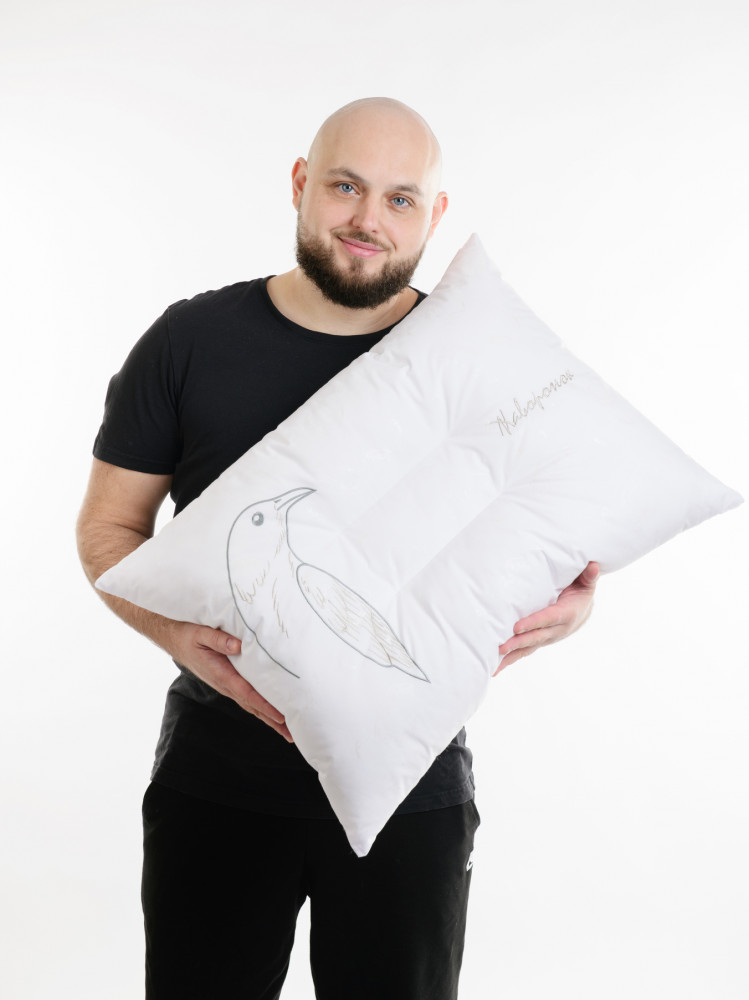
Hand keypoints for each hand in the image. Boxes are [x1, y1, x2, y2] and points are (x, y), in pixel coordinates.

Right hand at [162, 621, 292, 741]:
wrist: (175, 640)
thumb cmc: (189, 636)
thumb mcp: (201, 633)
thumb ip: (219, 639)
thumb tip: (239, 646)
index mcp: (221, 674)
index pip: (248, 694)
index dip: (265, 706)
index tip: (282, 717)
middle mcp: (225, 685)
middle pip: (253, 707)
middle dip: (272, 721)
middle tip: (292, 735)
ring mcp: (227, 686)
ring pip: (251, 705)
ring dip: (269, 718)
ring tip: (288, 731)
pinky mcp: (228, 682)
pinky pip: (247, 698)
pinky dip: (261, 708)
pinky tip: (271, 714)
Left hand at [494, 561, 599, 674]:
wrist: (583, 610)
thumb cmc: (581, 591)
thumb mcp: (587, 583)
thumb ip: (588, 576)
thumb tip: (592, 566)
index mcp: (566, 614)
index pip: (547, 618)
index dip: (533, 623)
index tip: (517, 627)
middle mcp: (557, 630)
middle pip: (535, 637)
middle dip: (517, 643)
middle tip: (500, 647)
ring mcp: (547, 637)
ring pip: (527, 648)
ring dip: (510, 656)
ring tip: (493, 665)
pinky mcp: (539, 641)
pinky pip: (524, 651)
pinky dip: (509, 659)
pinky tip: (495, 668)